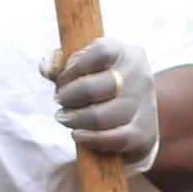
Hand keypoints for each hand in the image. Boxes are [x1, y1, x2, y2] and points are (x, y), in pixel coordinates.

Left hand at [43, 37, 159, 171]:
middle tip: (60, 100)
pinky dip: (91, 139)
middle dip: (69, 97)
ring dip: (75, 119)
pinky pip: (113, 139)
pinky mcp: (143, 132)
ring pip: (100, 117)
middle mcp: (139, 75)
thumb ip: (61, 61)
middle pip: (95, 88)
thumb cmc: (104, 82)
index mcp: (126, 52)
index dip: (73, 67)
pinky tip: (78, 134)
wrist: (140, 113)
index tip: (61, 78)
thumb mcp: (86, 64)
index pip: (100, 52)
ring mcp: (143, 105)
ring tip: (65, 118)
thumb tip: (48, 70)